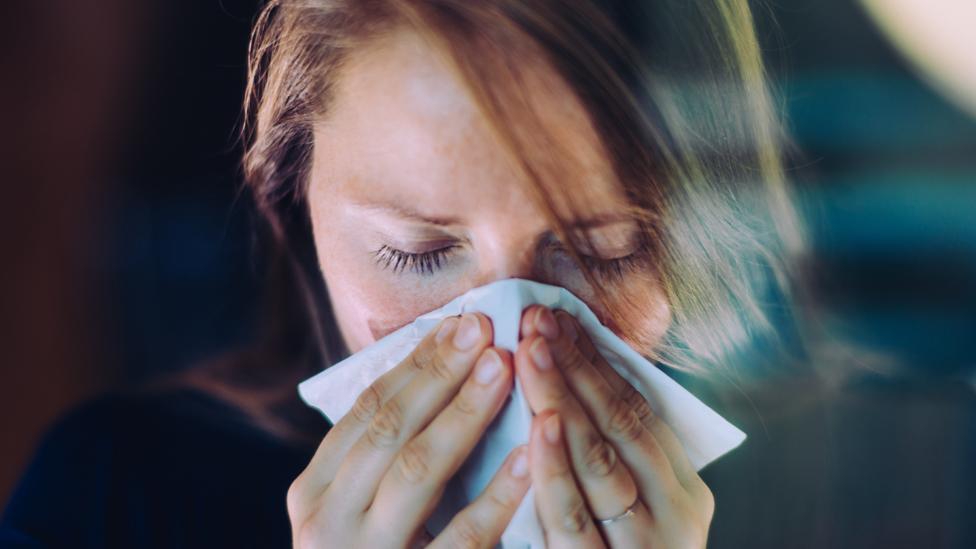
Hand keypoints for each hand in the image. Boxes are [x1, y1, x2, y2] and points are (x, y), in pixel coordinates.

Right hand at [287, 313, 531, 547]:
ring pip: (415, 473)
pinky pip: (457, 542)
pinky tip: (525, 464)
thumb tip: (439, 369)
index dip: (416, 363)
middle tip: (486, 330)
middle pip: (387, 429)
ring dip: (463, 415)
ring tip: (505, 370)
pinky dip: (492, 500)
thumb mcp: (356, 511)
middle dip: (439, 374)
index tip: (461, 322)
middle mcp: (325, 522)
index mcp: (313, 492)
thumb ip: (382, 455)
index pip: (366, 410)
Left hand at [515, 305, 714, 547]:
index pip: (640, 412)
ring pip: (600, 461)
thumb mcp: (635, 513)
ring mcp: (644, 544)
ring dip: (562, 398)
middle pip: (622, 425)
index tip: (561, 320)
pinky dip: (554, 468)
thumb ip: (613, 461)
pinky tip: (539, 425)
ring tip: (532, 350)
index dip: (597, 363)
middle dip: (577, 366)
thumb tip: (569, 387)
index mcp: (684, 492)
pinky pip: (572, 518)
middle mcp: (675, 513)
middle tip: (540, 319)